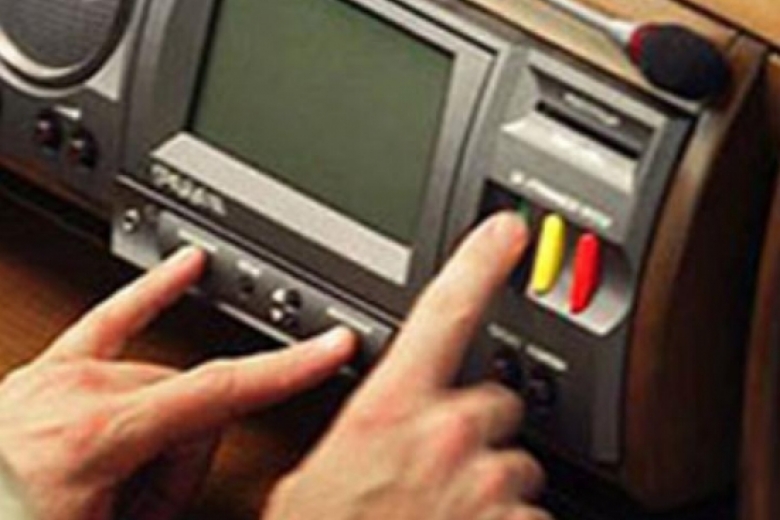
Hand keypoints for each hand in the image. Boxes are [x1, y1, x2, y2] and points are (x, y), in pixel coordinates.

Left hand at [0, 247, 356, 519]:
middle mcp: (79, 391)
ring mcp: (61, 375)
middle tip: (142, 503)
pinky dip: (154, 291)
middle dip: (184, 457)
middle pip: (192, 399)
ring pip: (165, 379)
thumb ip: (174, 498)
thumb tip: (202, 470)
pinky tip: (185, 265)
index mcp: (94, 435)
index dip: (286, 368)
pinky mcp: (49, 370)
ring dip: (161, 433)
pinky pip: (112, 319)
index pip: (219, 390)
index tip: (330, 346)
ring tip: (116, 483)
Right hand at [264, 213, 551, 519]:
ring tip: (443, 518)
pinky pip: (531, 517)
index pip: (445, 311)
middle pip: (496, 403)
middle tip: (439, 468)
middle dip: (476, 429)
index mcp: (392, 410)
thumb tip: (368, 435)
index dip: (478, 261)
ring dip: (490, 487)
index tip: (508, 230)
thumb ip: (353, 442)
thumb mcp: (311, 481)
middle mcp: (449, 437)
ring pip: (515, 466)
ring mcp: (489, 487)